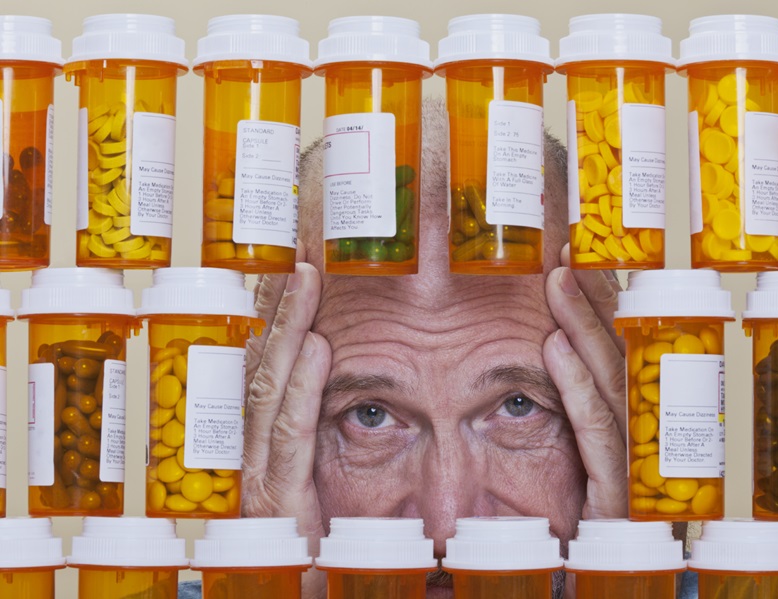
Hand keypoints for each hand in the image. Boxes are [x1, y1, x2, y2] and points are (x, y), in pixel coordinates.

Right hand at [242, 245, 330, 597]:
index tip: (300, 276)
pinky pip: (289, 434)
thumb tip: (359, 368)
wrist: (328, 590)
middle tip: (301, 262)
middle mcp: (262, 453)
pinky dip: (302, 388)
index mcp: (274, 444)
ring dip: (290, 331)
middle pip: (267, 367)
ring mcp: (262, 476)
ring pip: (271, 388)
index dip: (284, 321)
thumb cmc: (341, 545)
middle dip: (283, 313)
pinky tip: (317, 347)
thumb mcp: (344, 479)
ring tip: (306, 283)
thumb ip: (347, 429)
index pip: (275, 369)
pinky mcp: (277, 501)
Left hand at [542, 246, 627, 519]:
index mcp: (625, 419)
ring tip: (558, 283)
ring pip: (610, 380)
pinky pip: (597, 430)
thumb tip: (534, 343)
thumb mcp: (561, 455)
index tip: (573, 257)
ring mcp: (633, 459)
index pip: (612, 349)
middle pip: (616, 354)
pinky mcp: (619, 491)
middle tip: (569, 252)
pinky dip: (577, 387)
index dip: (596, 302)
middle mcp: (636, 432)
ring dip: (583, 327)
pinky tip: (557, 349)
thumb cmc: (569, 521)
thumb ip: (558, 406)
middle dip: (593, 300)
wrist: (581, 575)